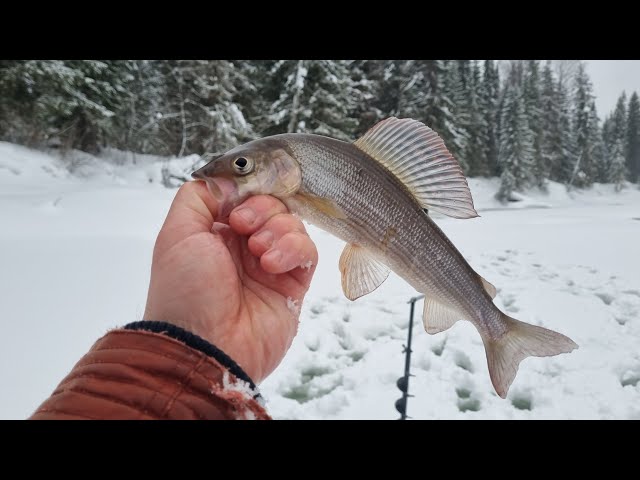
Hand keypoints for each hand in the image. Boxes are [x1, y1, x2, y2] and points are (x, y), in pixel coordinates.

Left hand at [143, 181, 317, 383]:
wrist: (205, 346)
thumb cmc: (184, 291)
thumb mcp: (177, 233)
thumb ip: (199, 196)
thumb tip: (231, 181)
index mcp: (216, 233)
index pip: (245, 196)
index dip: (247, 192)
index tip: (235, 206)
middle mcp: (244, 247)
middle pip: (271, 205)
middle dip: (261, 209)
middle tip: (243, 228)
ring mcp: (271, 266)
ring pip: (292, 224)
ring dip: (277, 230)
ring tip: (258, 254)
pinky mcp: (293, 285)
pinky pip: (307, 251)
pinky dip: (294, 248)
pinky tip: (271, 264)